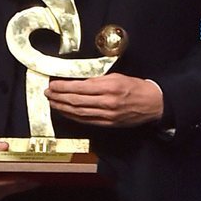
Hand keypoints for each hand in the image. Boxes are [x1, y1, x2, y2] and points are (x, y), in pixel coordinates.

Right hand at [0, 140, 32, 200]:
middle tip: (40, 174)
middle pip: (6, 188)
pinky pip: (6, 194)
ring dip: (23, 185)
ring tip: (38, 176)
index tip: (29, 173)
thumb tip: (4, 147)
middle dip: (23, 180)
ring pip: (8, 192)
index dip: (15, 177)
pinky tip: (27, 181)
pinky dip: (16, 187)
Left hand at [45, 73, 163, 126]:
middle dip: (59, 97)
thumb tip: (78, 80)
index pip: (80, 87)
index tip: (53, 84)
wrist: (153, 104)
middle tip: (48, 93)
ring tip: (52, 102)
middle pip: (76, 100)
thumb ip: (97, 79)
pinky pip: (86, 120)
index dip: (63, 87)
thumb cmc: (136, 88)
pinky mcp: (108, 123)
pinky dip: (73, 116)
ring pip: (79, 112)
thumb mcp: (117, 77)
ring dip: (63, 107)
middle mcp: (107, 102)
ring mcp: (107, 115)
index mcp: (109, 86)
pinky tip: (65, 111)